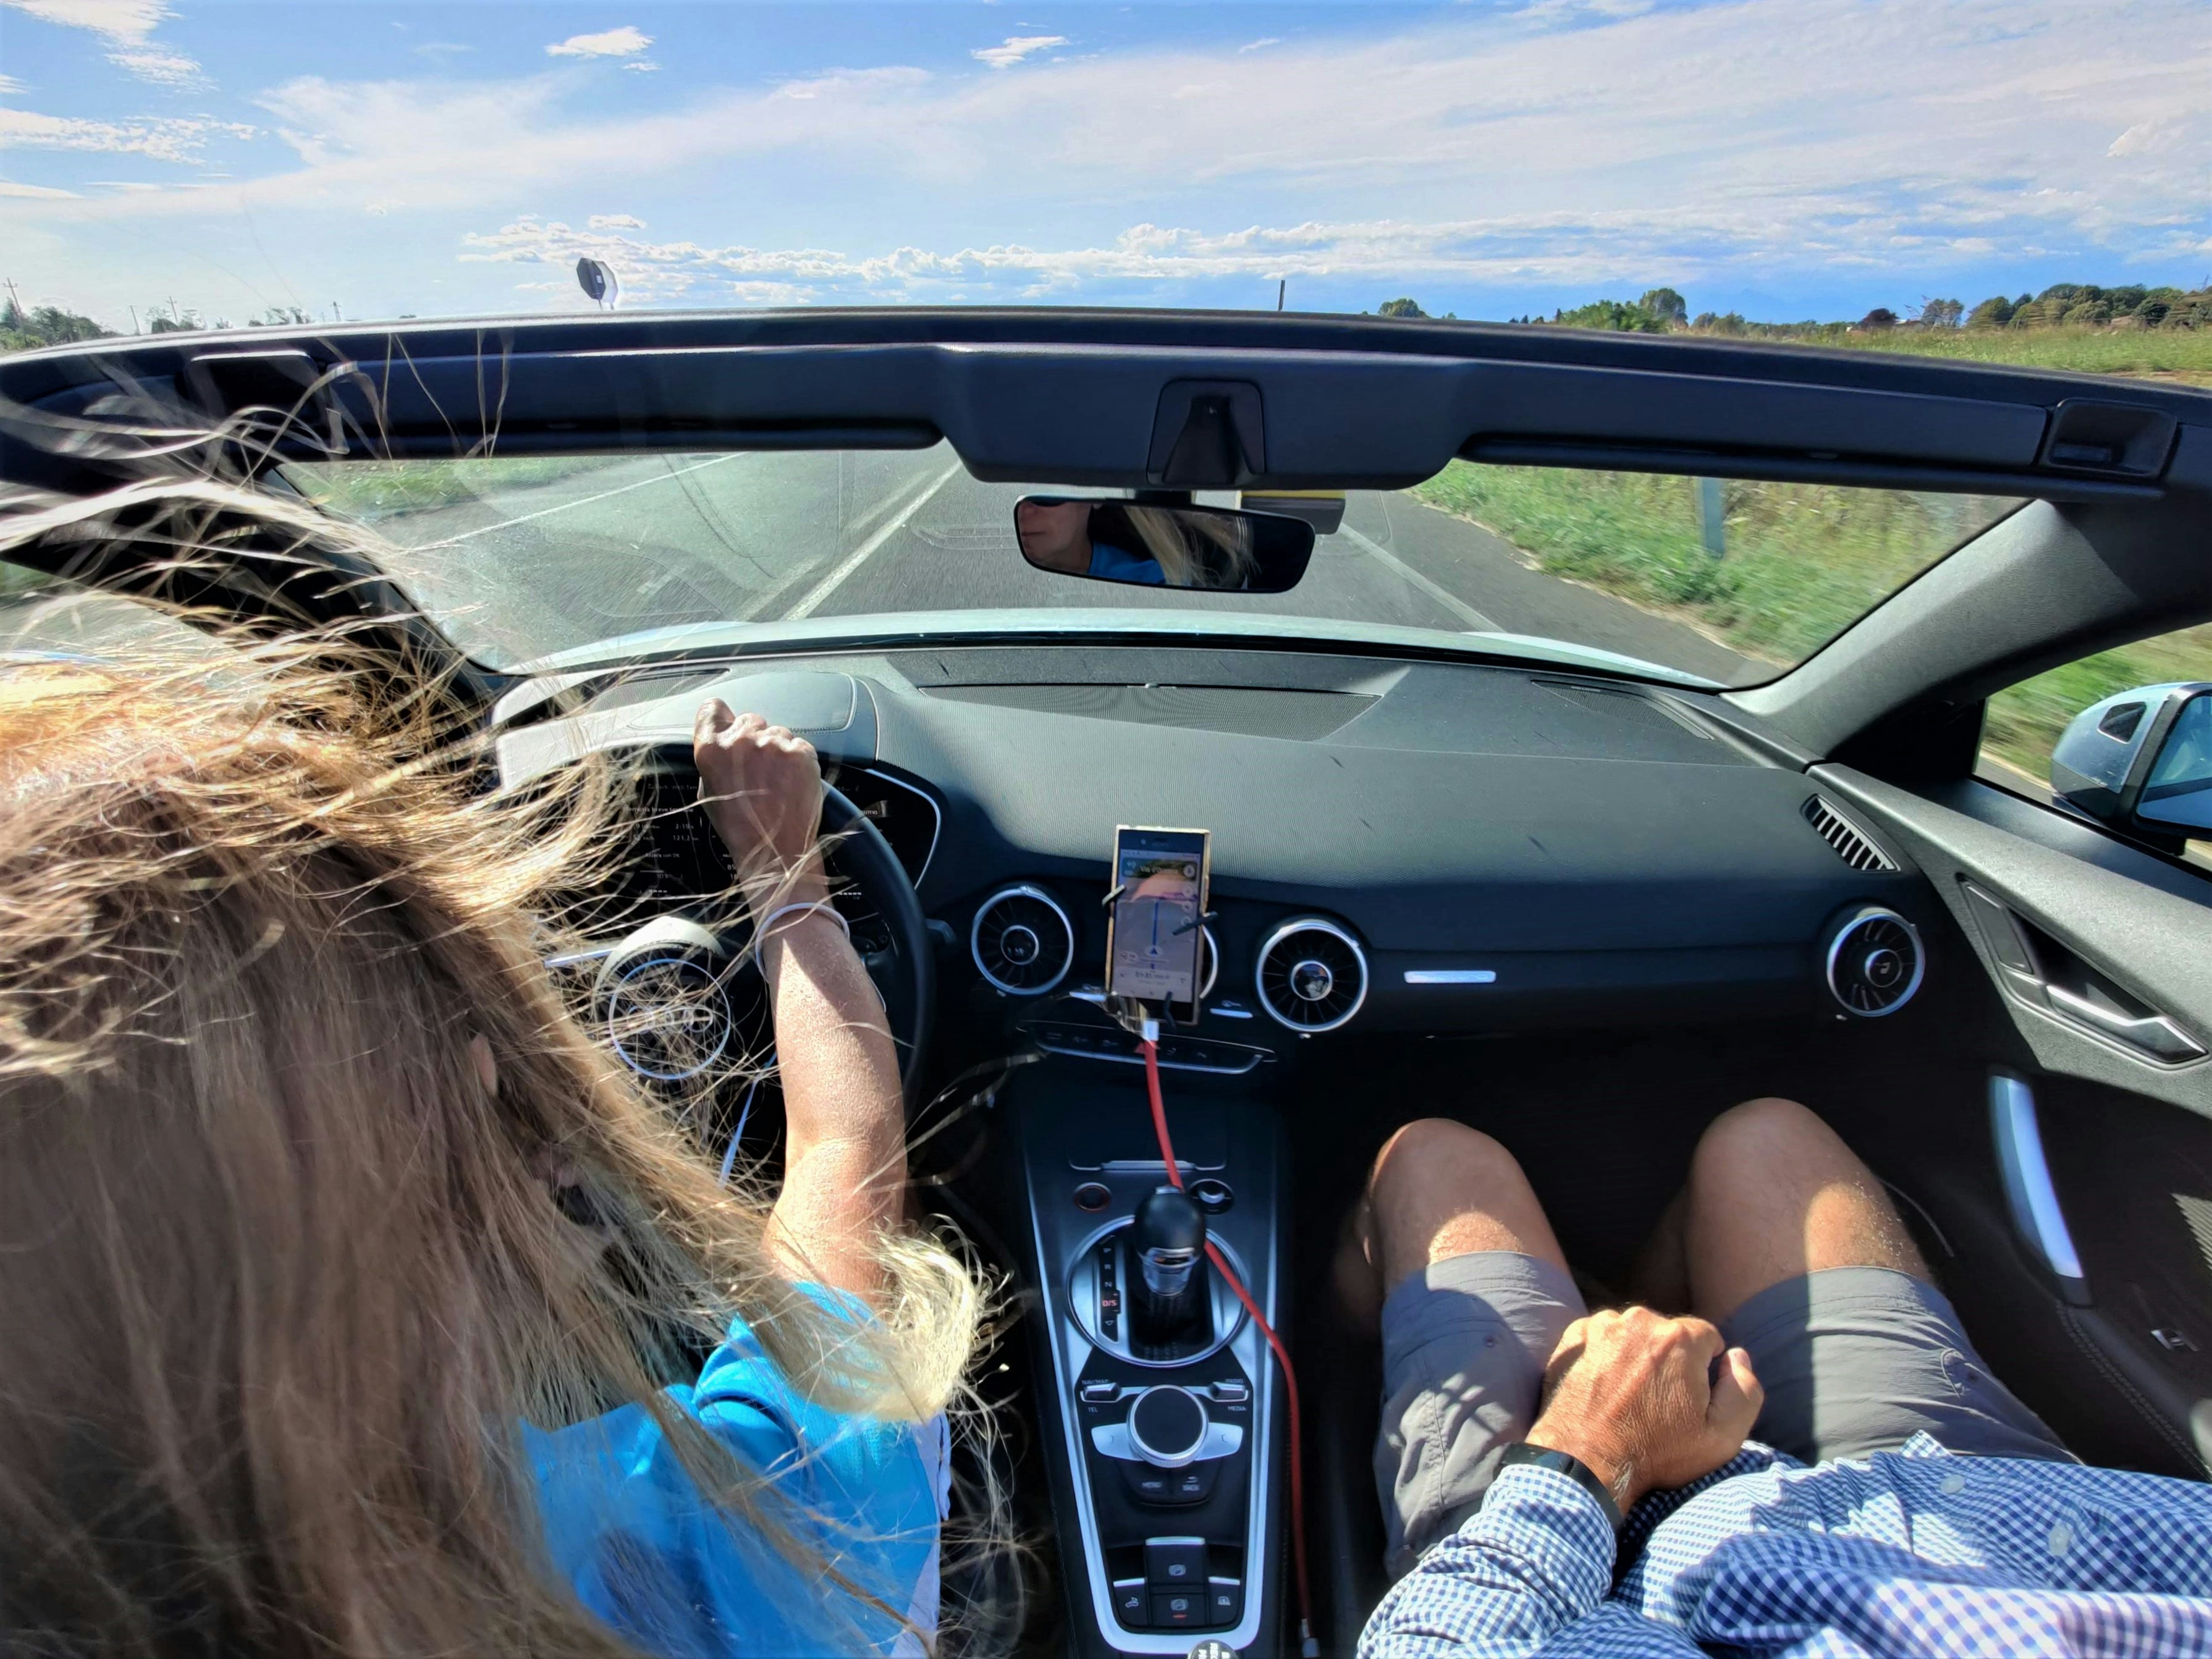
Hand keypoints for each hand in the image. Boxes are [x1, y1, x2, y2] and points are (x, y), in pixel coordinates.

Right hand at [693, 700, 827, 911]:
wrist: (776, 851)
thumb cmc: (740, 828)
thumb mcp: (709, 792)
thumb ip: (713, 760)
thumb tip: (721, 741)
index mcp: (711, 750)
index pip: (712, 708)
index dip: (720, 717)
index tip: (726, 725)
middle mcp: (742, 741)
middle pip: (748, 720)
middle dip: (753, 739)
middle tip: (758, 769)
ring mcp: (774, 744)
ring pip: (776, 732)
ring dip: (777, 750)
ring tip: (777, 782)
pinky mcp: (801, 752)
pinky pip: (798, 745)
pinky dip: (797, 760)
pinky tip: (792, 783)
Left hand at [1525, 1305, 1761, 1511]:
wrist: (1586, 1462)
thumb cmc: (1657, 1452)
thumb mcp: (1721, 1436)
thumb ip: (1745, 1391)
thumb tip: (1737, 1356)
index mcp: (1680, 1338)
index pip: (1707, 1338)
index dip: (1705, 1369)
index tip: (1690, 1398)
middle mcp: (1640, 1320)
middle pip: (1669, 1333)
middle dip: (1671, 1360)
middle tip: (1658, 1401)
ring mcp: (1602, 1326)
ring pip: (1634, 1333)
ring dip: (1637, 1355)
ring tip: (1629, 1396)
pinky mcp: (1574, 1337)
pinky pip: (1602, 1337)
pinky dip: (1606, 1355)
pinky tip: (1604, 1387)